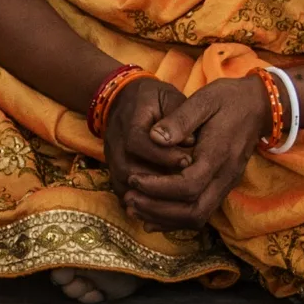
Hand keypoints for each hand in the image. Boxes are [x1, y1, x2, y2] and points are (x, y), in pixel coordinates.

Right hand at [98, 74, 187, 200]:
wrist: (125, 100)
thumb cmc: (154, 99)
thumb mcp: (169, 97)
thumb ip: (179, 116)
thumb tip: (192, 141)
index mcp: (128, 120)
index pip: (137, 143)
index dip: (162, 155)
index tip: (188, 160)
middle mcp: (114, 143)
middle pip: (129, 170)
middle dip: (158, 181)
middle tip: (185, 184)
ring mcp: (111, 159)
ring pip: (124, 186)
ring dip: (150, 195)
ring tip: (177, 199)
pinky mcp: (113, 171)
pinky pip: (122, 193)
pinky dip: (141, 203)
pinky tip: (163, 206)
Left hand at [119, 76, 266, 227]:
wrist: (258, 106)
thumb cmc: (229, 100)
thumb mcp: (204, 99)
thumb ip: (180, 119)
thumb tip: (154, 138)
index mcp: (218, 155)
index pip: (188, 185)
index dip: (157, 188)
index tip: (133, 179)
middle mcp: (225, 176)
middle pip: (193, 211)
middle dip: (158, 210)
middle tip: (130, 199)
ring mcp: (226, 185)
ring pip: (197, 217)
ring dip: (164, 218)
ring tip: (135, 208)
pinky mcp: (222, 187)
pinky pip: (200, 213)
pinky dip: (175, 219)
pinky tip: (152, 215)